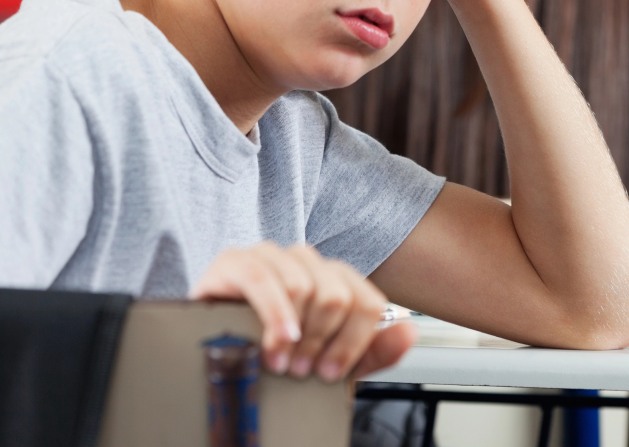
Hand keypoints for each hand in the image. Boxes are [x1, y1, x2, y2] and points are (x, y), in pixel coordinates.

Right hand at [191, 242, 416, 381]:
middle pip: (338, 295)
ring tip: (282, 362)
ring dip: (296, 333)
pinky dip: (274, 314)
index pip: (369, 301)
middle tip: (302, 370)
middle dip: (322, 342)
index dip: (354, 342)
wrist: (219, 358)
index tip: (332, 371)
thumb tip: (409, 331)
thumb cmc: (275, 355)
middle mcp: (307, 261)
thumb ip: (373, 350)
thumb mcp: (329, 359)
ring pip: (304, 285)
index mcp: (336, 279)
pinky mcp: (234, 261)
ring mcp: (271, 256)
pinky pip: (261, 279)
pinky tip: (275, 340)